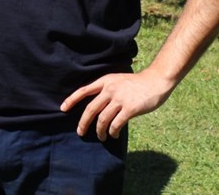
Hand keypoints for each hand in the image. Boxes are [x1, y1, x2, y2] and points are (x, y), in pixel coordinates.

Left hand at [59, 68, 174, 139]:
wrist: (156, 81)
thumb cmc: (137, 83)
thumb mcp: (118, 81)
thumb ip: (107, 90)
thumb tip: (97, 107)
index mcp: (105, 81)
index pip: (83, 91)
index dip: (71, 100)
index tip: (63, 109)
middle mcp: (110, 89)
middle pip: (90, 109)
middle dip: (83, 123)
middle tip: (80, 132)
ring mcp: (120, 99)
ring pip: (103, 119)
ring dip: (100, 131)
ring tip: (101, 137)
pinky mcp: (130, 108)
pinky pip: (116, 124)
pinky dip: (113, 132)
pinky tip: (114, 135)